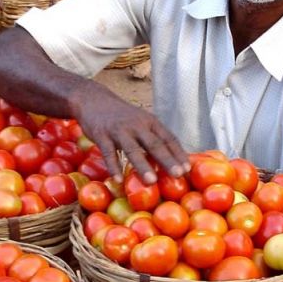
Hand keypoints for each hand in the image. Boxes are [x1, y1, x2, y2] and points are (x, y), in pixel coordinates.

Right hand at [72, 88, 189, 183]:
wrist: (94, 100)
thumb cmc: (121, 117)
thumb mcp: (141, 122)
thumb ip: (153, 139)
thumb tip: (170, 162)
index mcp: (150, 122)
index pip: (168, 138)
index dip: (178, 154)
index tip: (188, 169)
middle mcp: (137, 125)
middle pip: (154, 144)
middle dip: (167, 160)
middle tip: (178, 175)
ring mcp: (119, 130)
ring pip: (132, 149)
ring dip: (142, 165)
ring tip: (151, 181)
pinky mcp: (102, 135)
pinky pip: (108, 153)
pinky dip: (113, 167)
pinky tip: (118, 179)